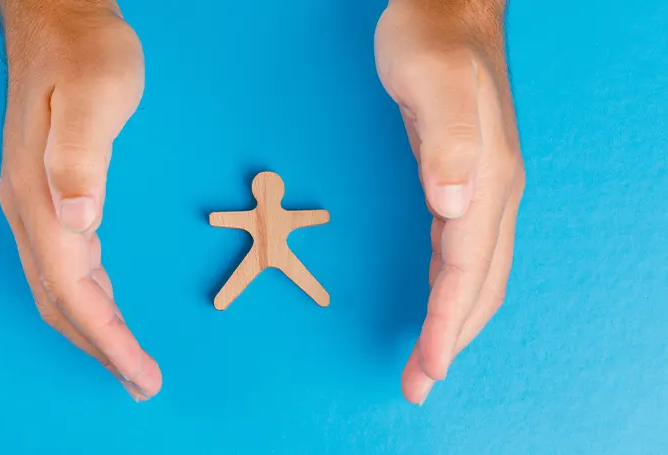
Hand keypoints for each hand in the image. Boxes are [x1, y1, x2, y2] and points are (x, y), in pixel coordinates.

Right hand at [0, 1, 160, 400]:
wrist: (62, 24)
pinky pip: (68, 267)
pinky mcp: (52, 197)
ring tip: (130, 362)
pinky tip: (109, 311)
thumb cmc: (84, 55)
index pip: (72, 288)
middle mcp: (31, 210)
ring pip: (62, 290)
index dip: (106, 339)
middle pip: (63, 302)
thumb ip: (79, 157)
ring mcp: (37, 206)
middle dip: (102, 349)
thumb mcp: (91, 97)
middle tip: (144, 382)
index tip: (141, 373)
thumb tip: (77, 222)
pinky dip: (91, 302)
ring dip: (95, 332)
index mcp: (40, 197)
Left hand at [375, 0, 525, 403]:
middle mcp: (491, 193)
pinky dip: (451, 289)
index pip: (467, 269)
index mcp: (486, 179)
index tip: (427, 367)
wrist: (448, 10)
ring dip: (453, 322)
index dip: (447, 322)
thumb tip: (453, 205)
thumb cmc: (431, 41)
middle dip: (451, 340)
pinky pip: (463, 253)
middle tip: (419, 384)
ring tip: (428, 360)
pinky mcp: (464, 183)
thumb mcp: (431, 80)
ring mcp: (482, 189)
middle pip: (479, 285)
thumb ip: (445, 140)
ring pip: (475, 274)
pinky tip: (439, 303)